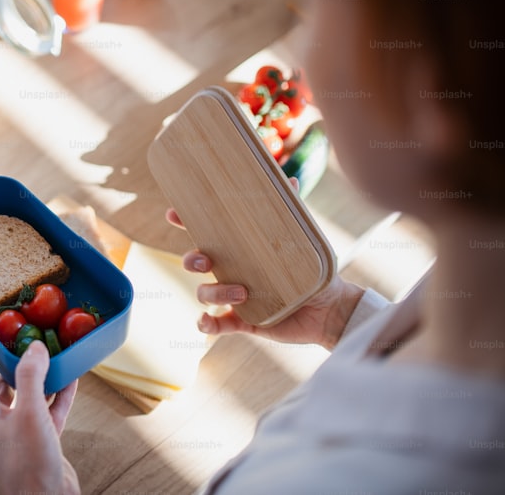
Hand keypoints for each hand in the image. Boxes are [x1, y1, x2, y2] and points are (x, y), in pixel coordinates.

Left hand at [0, 322, 79, 494]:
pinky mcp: (39, 439)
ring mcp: (18, 429)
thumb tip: (34, 348)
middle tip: (14, 329)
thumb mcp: (28, 414)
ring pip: (26, 391)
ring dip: (37, 372)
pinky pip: (48, 408)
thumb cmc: (29, 464)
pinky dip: (58, 393)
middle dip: (7, 353)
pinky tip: (71, 376)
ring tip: (48, 349)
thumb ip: (30, 377)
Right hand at [167, 209, 364, 349]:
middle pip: (194, 262)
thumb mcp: (305, 239)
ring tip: (243, 293)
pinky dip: (206, 324)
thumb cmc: (315, 271)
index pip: (207, 233)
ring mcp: (233, 297)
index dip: (186, 222)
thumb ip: (294, 212)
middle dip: (191, 259)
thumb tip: (292, 180)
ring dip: (215, 292)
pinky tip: (208, 321)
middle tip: (206, 261)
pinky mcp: (241, 321)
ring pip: (204, 293)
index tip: (173, 213)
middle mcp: (232, 271)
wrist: (331, 309)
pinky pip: (214, 324)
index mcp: (241, 249)